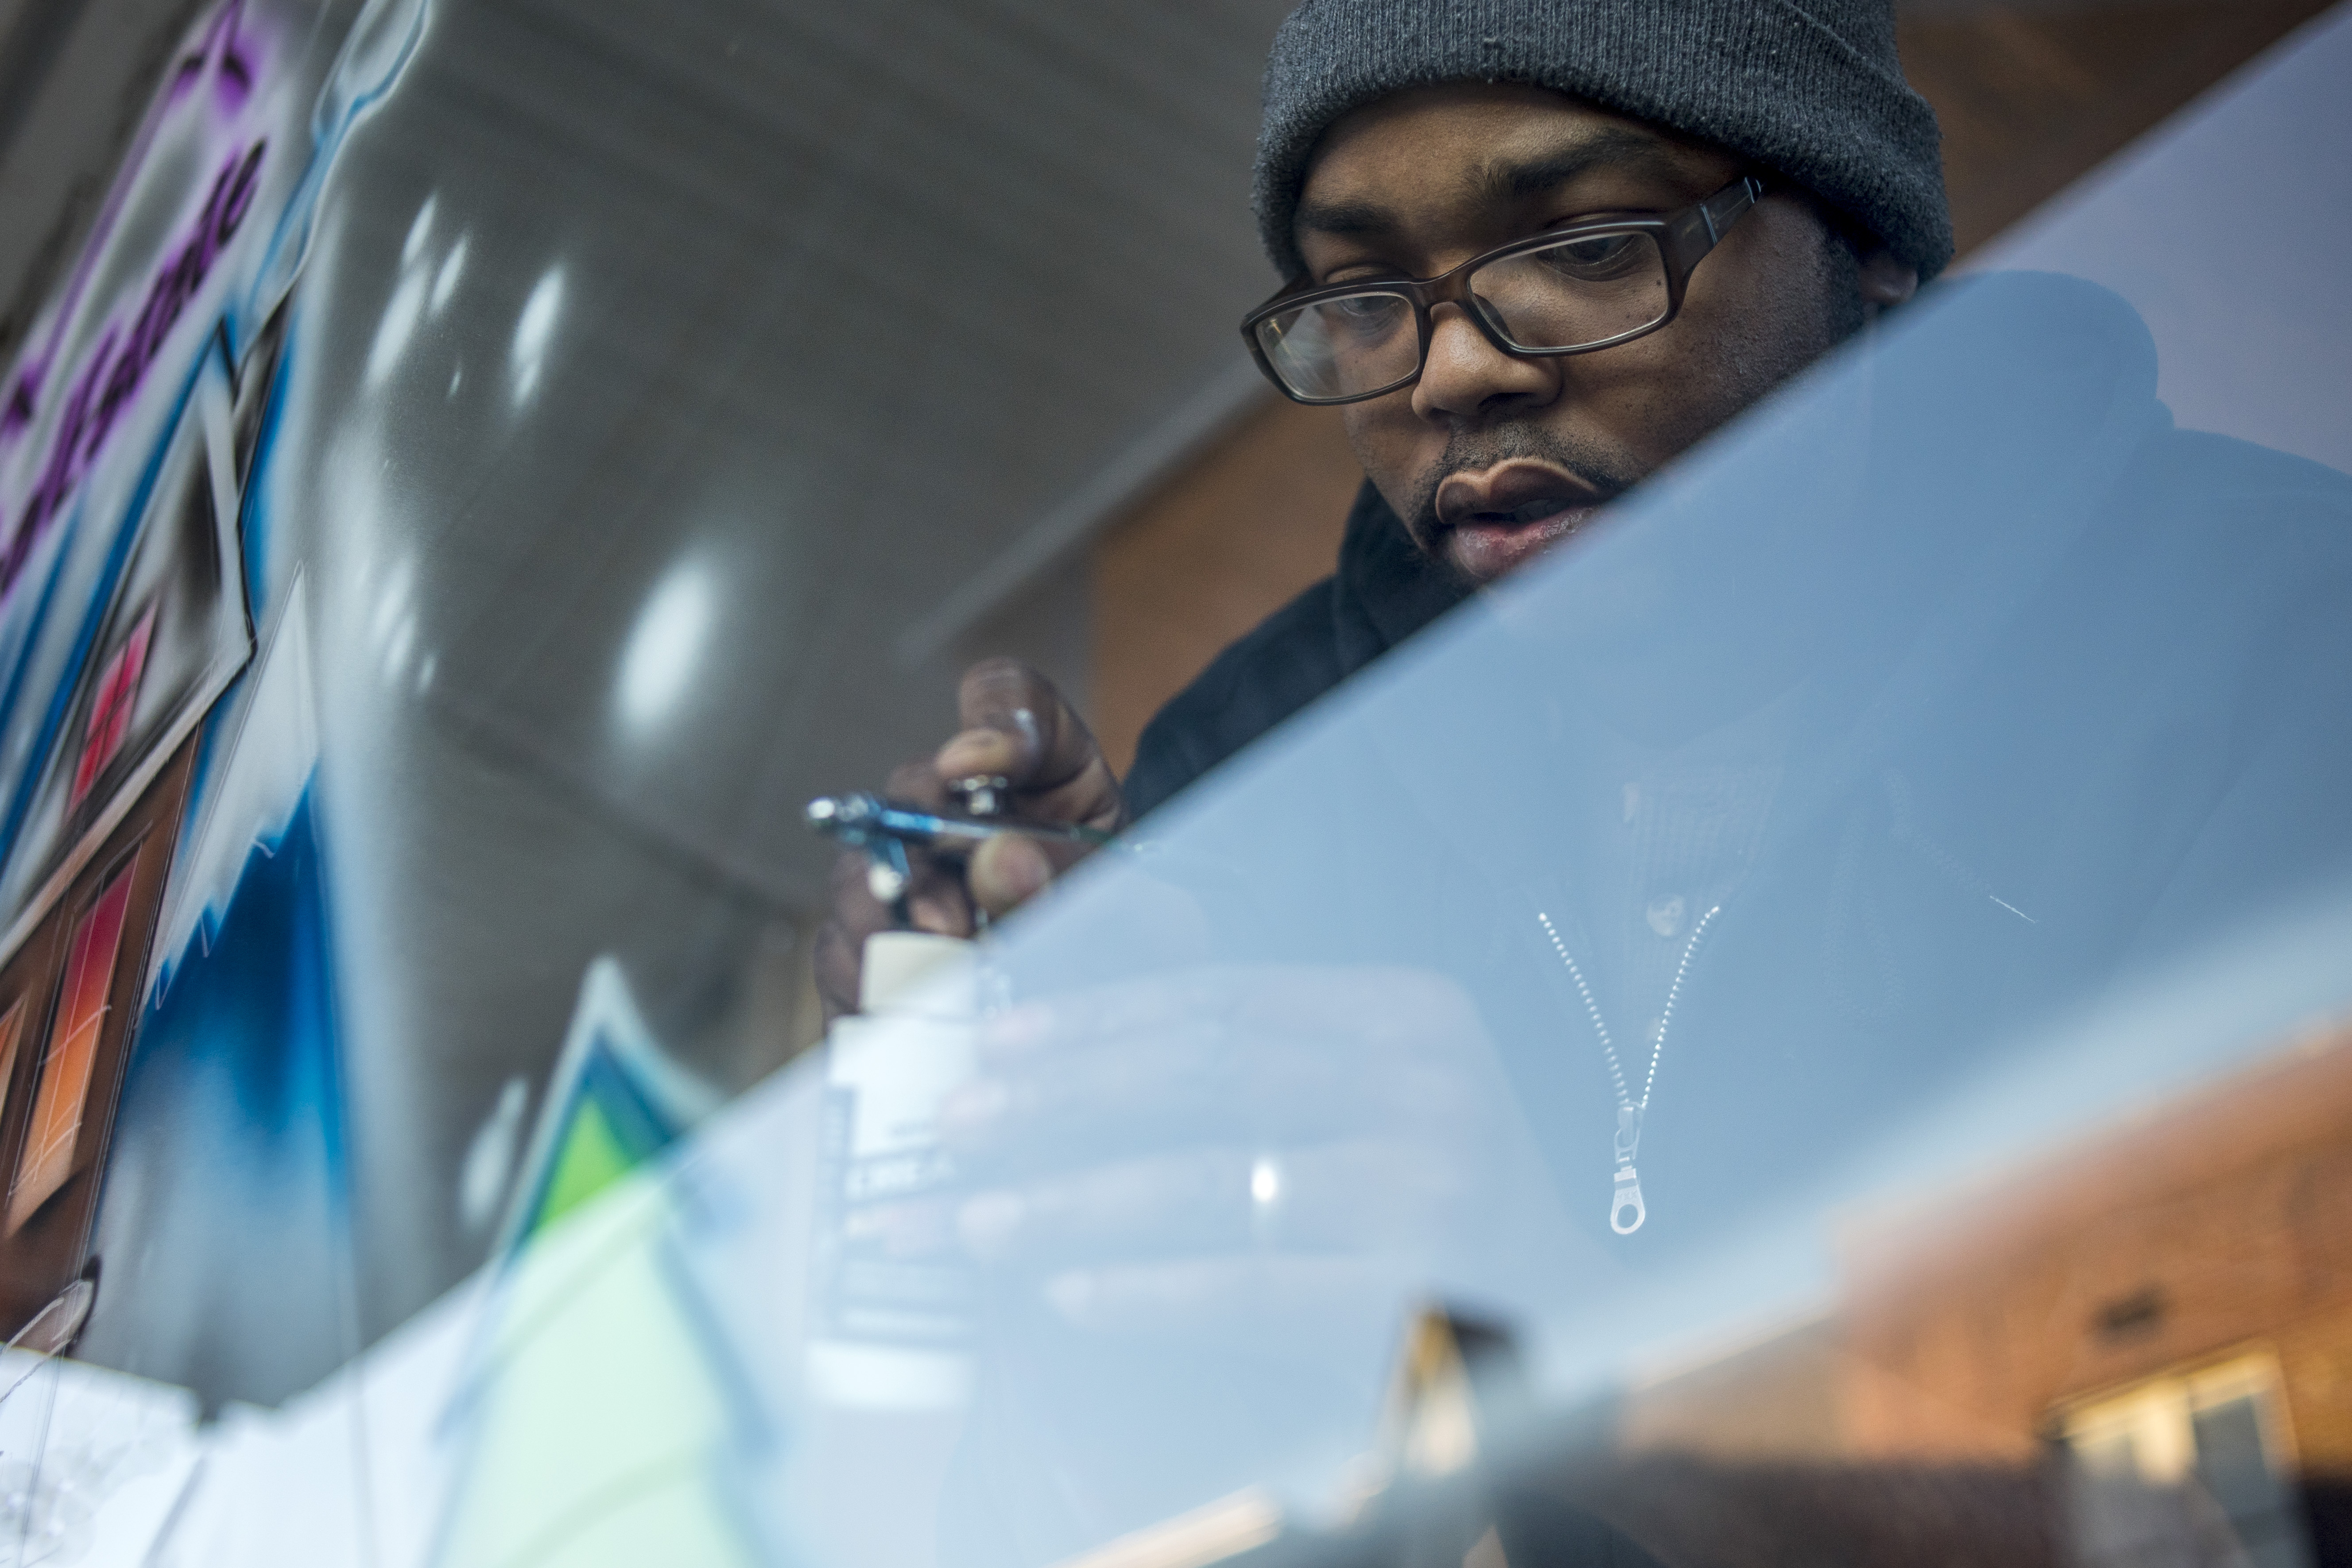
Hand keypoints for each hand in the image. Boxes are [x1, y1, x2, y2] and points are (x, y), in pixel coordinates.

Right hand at [813, 659, 1124, 1020]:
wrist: (1106, 1028)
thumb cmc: (1129, 950)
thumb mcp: (1131, 911)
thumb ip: (1070, 879)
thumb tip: (1002, 862)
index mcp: (1047, 778)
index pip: (1012, 700)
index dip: (994, 719)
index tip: (970, 763)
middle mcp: (965, 812)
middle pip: (914, 788)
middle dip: (917, 843)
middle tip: (948, 916)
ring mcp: (914, 879)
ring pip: (863, 872)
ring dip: (884, 920)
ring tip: (926, 973)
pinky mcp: (876, 953)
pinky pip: (842, 953)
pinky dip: (870, 983)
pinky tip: (908, 1012)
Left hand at [929, 965, 1605, 1347]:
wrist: (1570, 1322)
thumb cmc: (1437, 1202)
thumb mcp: (1372, 1096)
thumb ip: (1257, 1058)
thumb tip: (1074, 1045)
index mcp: (1412, 1017)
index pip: (1224, 1000)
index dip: (1096, 1016)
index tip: (996, 1043)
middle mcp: (1428, 1088)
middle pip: (1200, 1077)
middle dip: (1056, 1101)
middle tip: (954, 1129)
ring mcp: (1426, 1191)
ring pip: (1203, 1181)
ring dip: (1067, 1202)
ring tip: (973, 1221)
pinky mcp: (1411, 1297)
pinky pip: (1245, 1284)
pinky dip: (1145, 1289)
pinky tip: (1067, 1295)